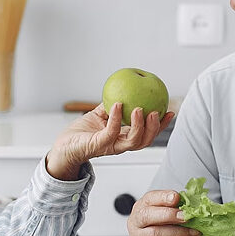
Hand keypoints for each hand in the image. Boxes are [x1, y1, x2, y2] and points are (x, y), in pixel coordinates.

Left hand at [45, 103, 172, 180]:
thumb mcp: (99, 115)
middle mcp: (120, 145)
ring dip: (140, 126)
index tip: (170, 111)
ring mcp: (111, 146)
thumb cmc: (81, 133)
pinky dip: (116, 118)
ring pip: (133, 142)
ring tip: (140, 110)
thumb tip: (124, 89)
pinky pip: (111, 132)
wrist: (64, 146)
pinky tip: (117, 105)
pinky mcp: (99, 145)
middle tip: (157, 112)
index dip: (160, 125)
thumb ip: (111, 105)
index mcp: (123, 139)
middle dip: (155, 129)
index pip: (147, 134)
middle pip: (145, 141)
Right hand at [126, 189, 202, 235]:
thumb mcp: (167, 214)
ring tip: (196, 234)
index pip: (149, 199)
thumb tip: (194, 207)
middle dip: (169, 215)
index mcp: (142, 207)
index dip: (162, 197)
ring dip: (179, 234)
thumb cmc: (162, 227)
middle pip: (148, 216)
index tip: (176, 198)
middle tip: (187, 217)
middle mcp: (137, 222)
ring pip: (156, 235)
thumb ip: (177, 208)